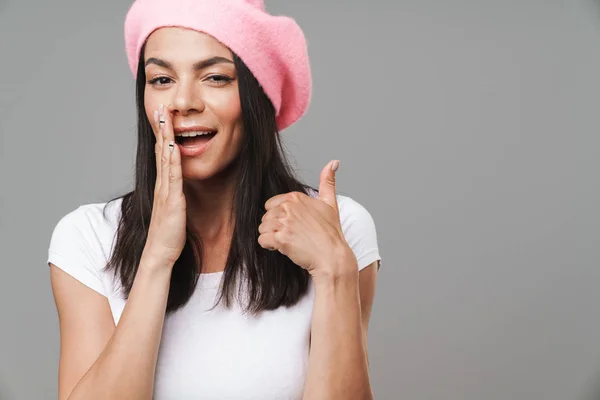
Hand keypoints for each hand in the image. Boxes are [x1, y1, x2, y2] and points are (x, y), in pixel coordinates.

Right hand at [141, 104, 186, 268]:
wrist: (160, 253)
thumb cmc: (168, 234)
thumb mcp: (174, 208)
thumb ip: (176, 194)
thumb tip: (181, 183)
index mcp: (163, 185)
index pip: (162, 154)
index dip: (162, 134)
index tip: (163, 116)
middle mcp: (161, 184)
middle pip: (160, 151)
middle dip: (161, 128)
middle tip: (160, 106)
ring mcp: (165, 191)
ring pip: (165, 159)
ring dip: (165, 137)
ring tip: (165, 118)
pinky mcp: (172, 200)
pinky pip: (172, 176)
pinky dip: (172, 160)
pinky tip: (173, 146)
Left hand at [258, 160, 355, 276]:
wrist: (332, 256)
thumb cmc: (331, 232)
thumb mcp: (331, 203)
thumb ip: (327, 181)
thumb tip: (334, 162)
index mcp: (296, 197)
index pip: (271, 204)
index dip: (280, 217)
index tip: (293, 224)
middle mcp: (289, 207)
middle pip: (266, 216)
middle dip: (275, 227)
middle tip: (291, 235)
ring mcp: (285, 223)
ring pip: (262, 228)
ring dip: (271, 237)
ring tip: (287, 242)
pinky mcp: (281, 239)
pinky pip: (262, 240)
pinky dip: (269, 246)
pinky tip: (282, 248)